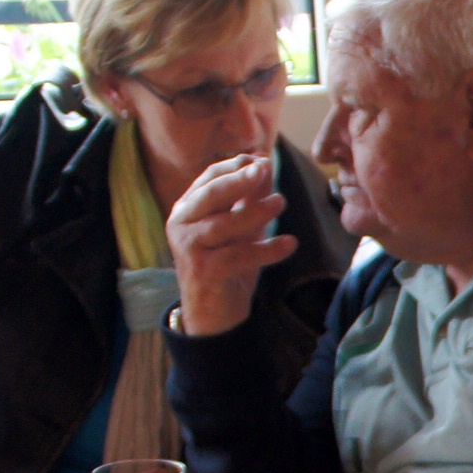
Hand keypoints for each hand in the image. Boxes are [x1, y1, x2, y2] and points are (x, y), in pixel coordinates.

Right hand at [167, 154, 294, 336]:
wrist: (214, 313)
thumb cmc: (227, 265)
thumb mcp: (241, 228)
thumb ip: (249, 199)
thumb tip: (264, 164)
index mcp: (188, 209)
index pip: (209, 179)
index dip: (235, 166)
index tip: (261, 159)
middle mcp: (181, 225)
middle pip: (211, 195)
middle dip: (238, 179)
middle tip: (264, 168)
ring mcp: (189, 248)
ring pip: (224, 224)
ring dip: (255, 211)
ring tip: (281, 202)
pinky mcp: (204, 271)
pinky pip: (239, 255)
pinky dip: (267, 249)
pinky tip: (290, 243)